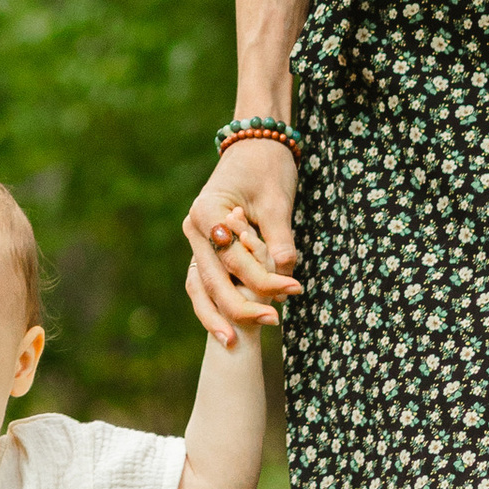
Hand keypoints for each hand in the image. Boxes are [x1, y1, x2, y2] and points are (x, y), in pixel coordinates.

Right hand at [182, 137, 300, 343]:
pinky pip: (206, 282)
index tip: (294, 289)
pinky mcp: (207, 249)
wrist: (255, 145)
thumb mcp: (277, 200)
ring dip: (217, 314)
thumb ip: (279, 238)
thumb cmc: (267, 167)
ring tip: (233, 342)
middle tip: (272, 322)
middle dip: (240, 305)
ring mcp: (197, 241)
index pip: (232, 258)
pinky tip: (229, 328)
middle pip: (212, 278)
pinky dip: (216, 304)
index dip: (261, 278)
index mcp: (205, 212)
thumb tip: (287, 272)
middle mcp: (194, 229)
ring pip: (200, 287)